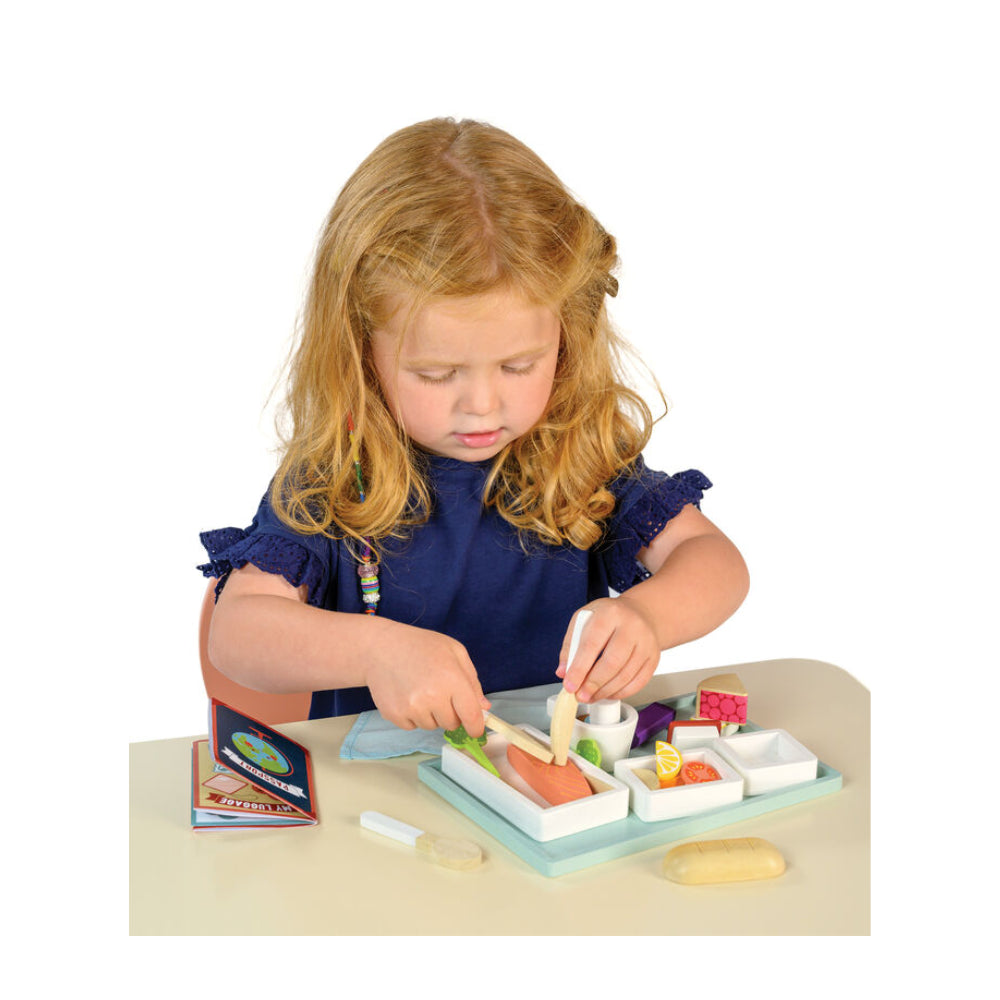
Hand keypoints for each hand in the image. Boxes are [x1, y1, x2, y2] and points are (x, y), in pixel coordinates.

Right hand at [364, 623, 490, 734]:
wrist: (380, 647)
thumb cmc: (421, 646)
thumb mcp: (455, 652)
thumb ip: (472, 681)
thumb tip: (484, 708)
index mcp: (452, 678)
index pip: (472, 716)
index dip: (476, 727)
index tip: (475, 729)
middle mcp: (432, 696)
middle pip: (452, 724)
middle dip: (451, 712)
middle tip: (439, 692)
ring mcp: (412, 707)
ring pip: (432, 726)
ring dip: (431, 714)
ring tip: (420, 689)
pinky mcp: (395, 715)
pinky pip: (413, 726)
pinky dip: (413, 715)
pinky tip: (407, 694)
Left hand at [556, 597, 660, 703]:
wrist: (639, 613)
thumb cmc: (608, 617)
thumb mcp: (584, 620)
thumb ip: (571, 645)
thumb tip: (563, 672)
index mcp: (609, 613)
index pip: (592, 644)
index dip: (579, 668)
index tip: (570, 685)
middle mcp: (631, 626)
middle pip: (612, 662)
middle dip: (593, 684)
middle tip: (580, 695)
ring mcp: (646, 642)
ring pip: (625, 675)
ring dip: (605, 691)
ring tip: (591, 696)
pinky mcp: (654, 657)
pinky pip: (638, 682)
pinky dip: (621, 692)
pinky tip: (608, 693)